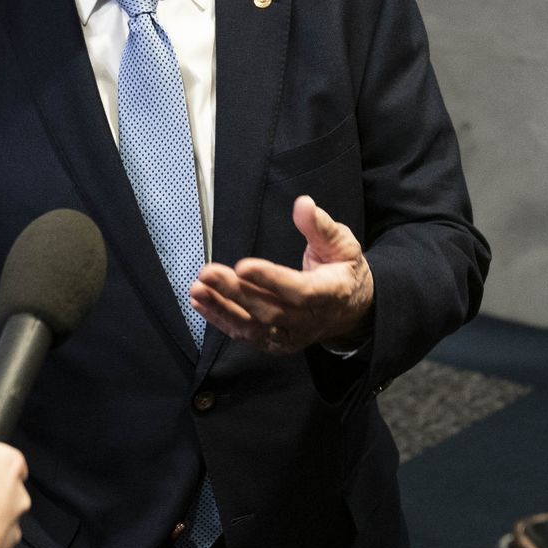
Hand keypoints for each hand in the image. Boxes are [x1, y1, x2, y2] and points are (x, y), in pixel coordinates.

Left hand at [189, 195, 374, 354]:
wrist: (350, 309)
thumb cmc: (342, 270)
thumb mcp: (342, 244)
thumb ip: (321, 227)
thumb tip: (303, 204)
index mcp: (331, 293)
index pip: (299, 291)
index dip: (271, 280)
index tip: (243, 265)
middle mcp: (310, 320)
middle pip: (270, 311)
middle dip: (236, 293)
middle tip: (208, 273)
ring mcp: (292, 336)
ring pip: (254, 328)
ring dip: (222, 309)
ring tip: (198, 290)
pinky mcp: (276, 344)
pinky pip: (247, 335)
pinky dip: (221, 320)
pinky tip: (201, 303)